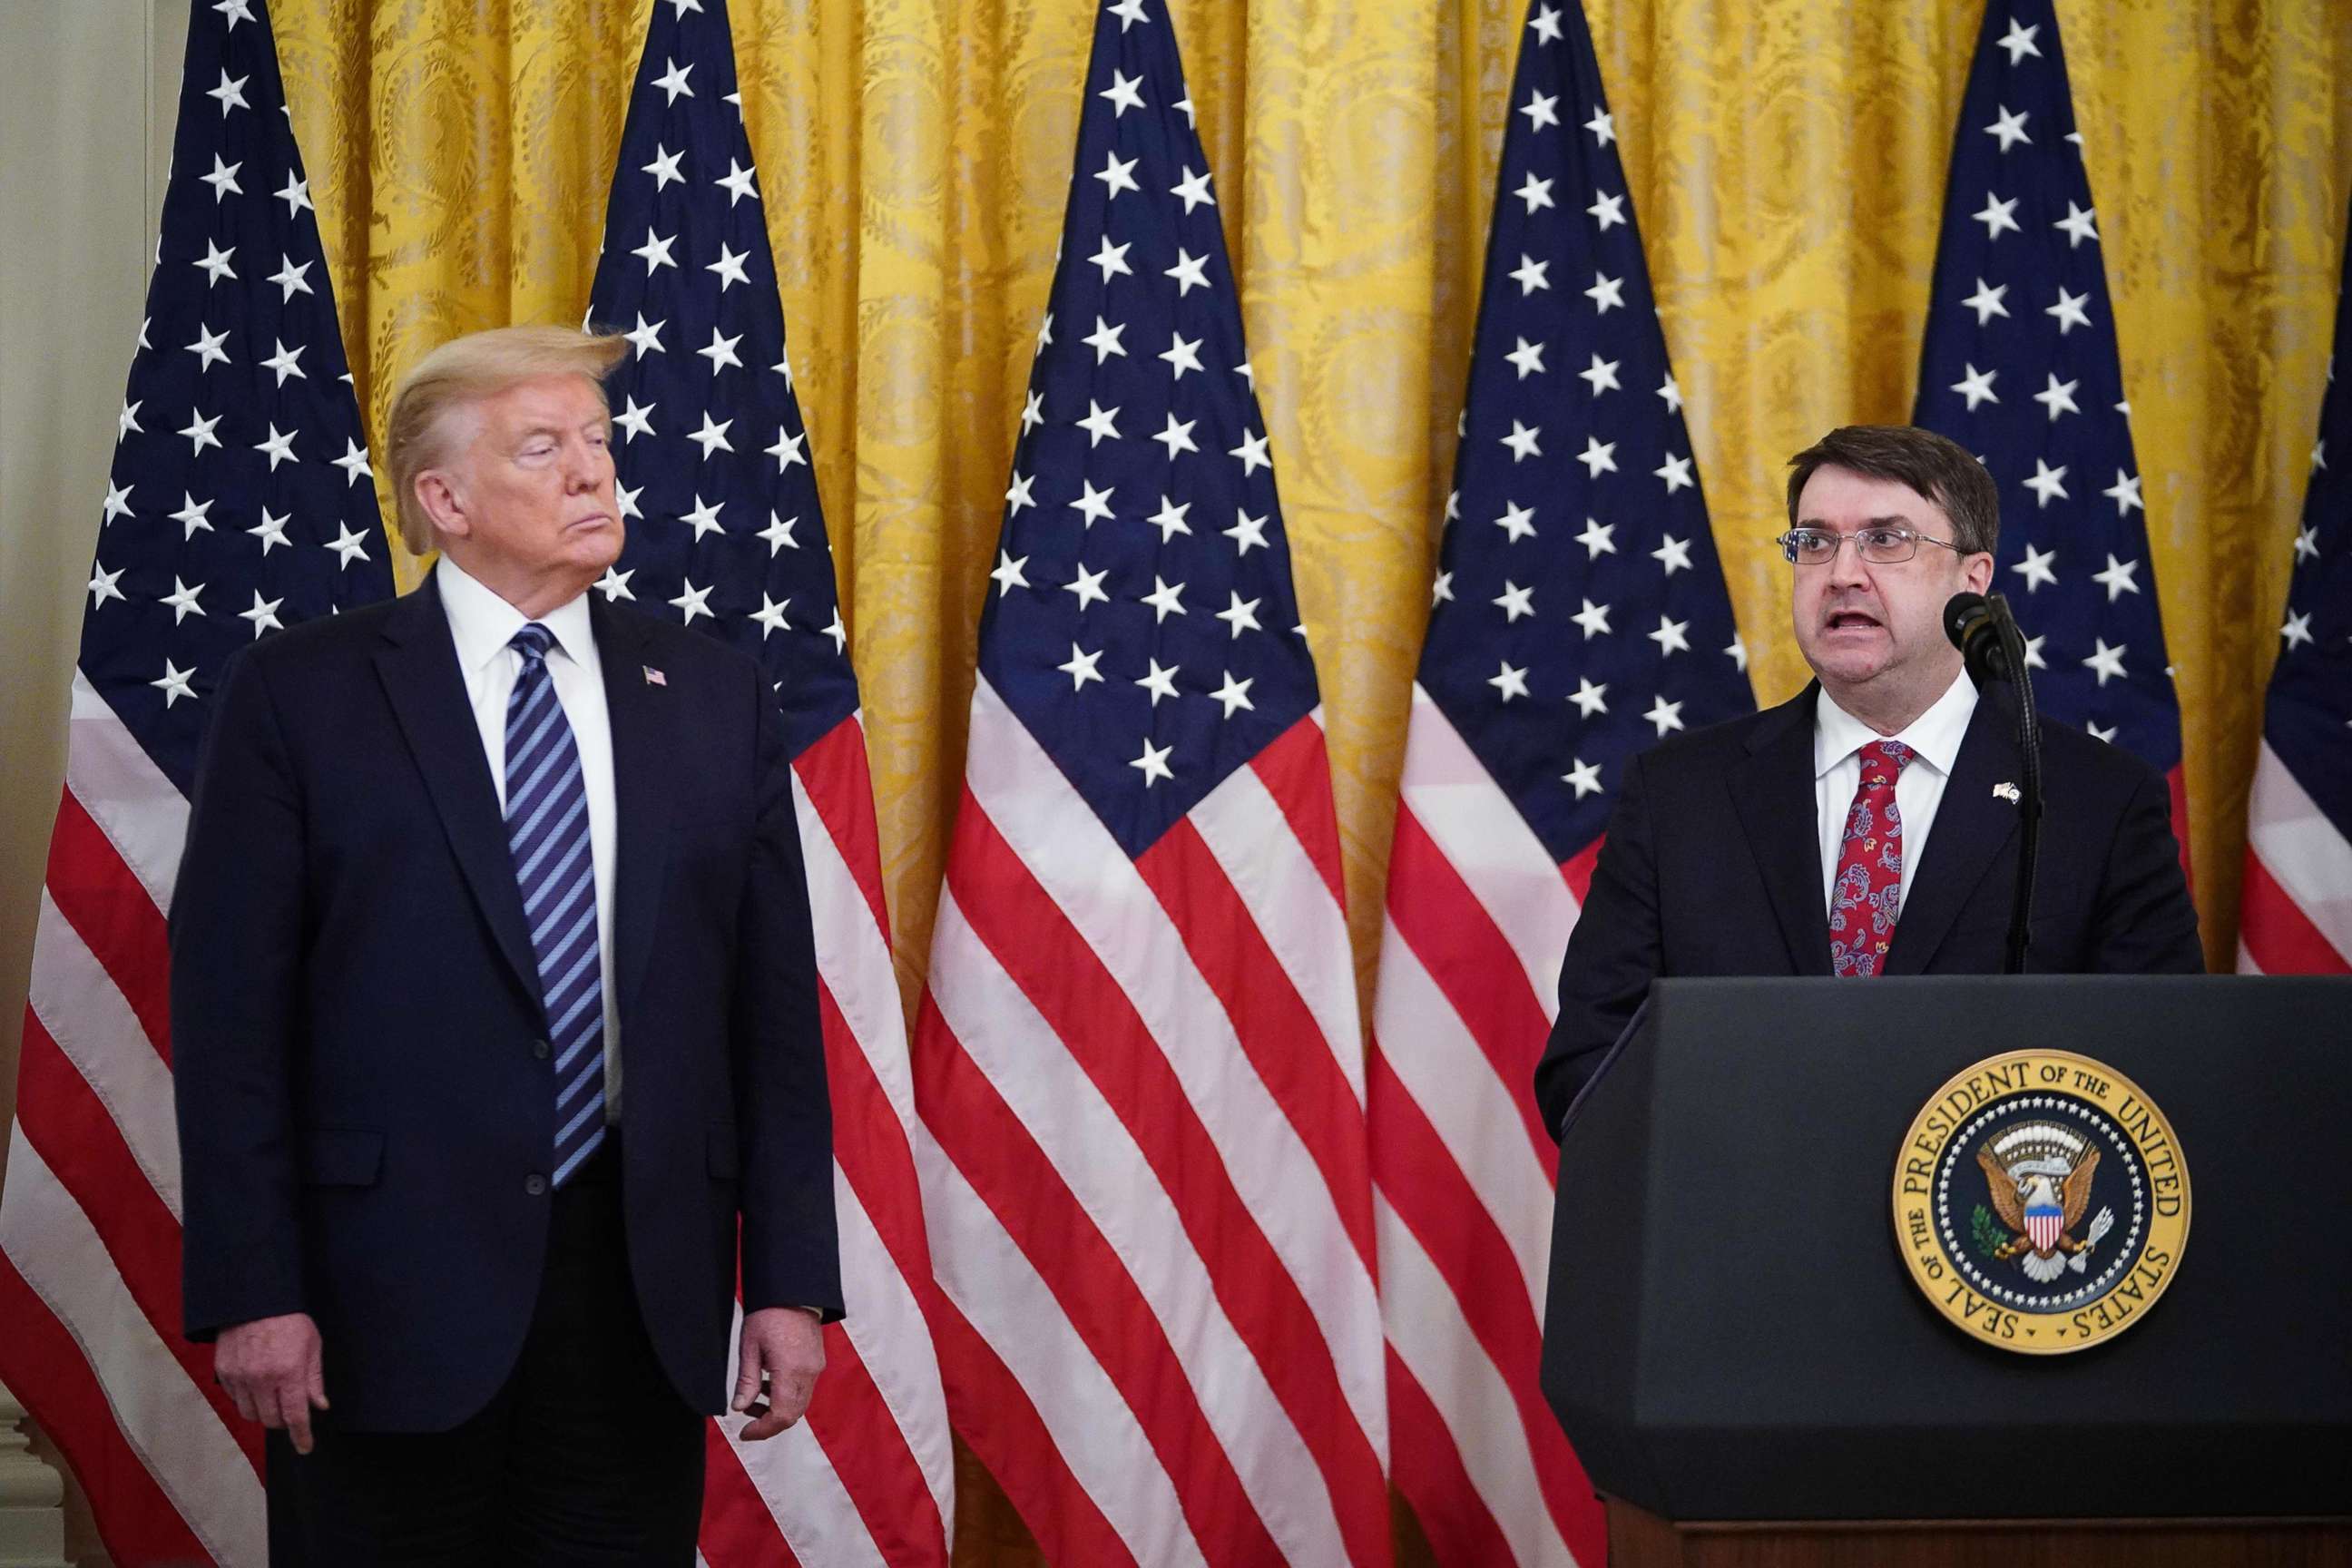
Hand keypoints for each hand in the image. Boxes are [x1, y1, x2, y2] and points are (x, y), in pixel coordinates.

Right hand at [214, 1312, 327, 1453]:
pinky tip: (256, 1387)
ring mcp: (240, 1377)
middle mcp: (262, 1380)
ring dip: (264, 1412)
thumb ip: (314, 1379)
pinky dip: (247, 1400)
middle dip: (283, 1421)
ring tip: (273, 1397)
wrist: (255, 1299)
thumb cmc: (290, 1320)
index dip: (301, 1436)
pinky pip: (235, 1400)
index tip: (305, 1447)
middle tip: (290, 1411)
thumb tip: (319, 1405)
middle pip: (271, 1420)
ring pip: (251, 1414)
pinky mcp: (223, 1372)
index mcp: (288, 1373)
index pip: (295, 1416)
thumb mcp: (312, 1345)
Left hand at [732, 1306, 824, 1439]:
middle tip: (747, 1420)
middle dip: (769, 1423)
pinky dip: (786, 1396)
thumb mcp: (750, 1348)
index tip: (745, 1433)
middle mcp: (808, 1372)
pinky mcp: (816, 1362)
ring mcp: (815, 1367)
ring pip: (799, 1404)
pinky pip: (804, 1389)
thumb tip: (739, 1407)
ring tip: (754, 1398)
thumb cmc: (769, 1314)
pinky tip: (769, 1384)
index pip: (781, 1416)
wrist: (793, 1291)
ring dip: (777, 1410)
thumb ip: (747, 1381)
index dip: (763, 1430)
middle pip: (793, 1415)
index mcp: (791, 1370)